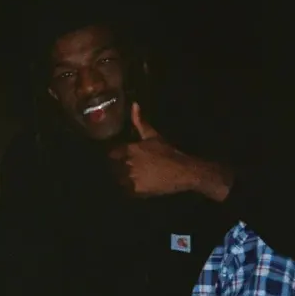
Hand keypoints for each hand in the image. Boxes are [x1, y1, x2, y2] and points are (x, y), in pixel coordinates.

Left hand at [106, 103, 231, 200]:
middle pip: (112, 167)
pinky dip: (127, 190)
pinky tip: (134, 187)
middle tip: (122, 169)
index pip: (111, 154)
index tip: (117, 158)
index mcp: (130, 149)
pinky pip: (125, 191)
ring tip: (128, 179)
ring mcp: (131, 177)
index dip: (114, 156)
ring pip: (117, 179)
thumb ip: (140, 121)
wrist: (183, 171)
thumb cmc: (168, 152)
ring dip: (120, 179)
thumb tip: (134, 104)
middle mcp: (128, 163)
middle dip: (116, 168)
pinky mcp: (137, 190)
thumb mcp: (153, 136)